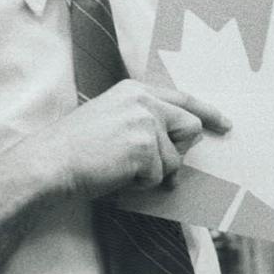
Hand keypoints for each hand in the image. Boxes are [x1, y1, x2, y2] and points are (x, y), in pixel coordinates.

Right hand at [12, 80, 229, 197]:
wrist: (49, 164)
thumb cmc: (75, 149)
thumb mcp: (113, 120)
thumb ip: (146, 123)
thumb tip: (178, 148)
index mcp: (135, 90)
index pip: (183, 97)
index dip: (207, 113)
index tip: (225, 125)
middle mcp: (144, 100)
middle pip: (190, 128)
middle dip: (176, 153)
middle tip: (146, 165)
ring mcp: (146, 121)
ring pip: (174, 160)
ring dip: (151, 173)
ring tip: (118, 167)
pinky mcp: (144, 146)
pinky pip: (159, 176)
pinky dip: (139, 184)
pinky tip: (115, 175)